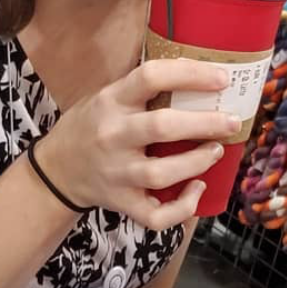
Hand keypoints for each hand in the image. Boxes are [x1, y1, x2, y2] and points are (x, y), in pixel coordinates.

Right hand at [38, 58, 236, 230]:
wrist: (55, 171)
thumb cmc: (90, 126)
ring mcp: (117, 173)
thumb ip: (140, 88)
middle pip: (162, 126)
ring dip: (197, 163)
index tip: (222, 78)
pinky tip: (196, 189)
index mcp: (111, 101)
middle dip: (205, 123)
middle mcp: (112, 136)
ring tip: (216, 151)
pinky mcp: (122, 202)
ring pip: (162, 173)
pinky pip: (155, 214)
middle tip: (231, 121)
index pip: (150, 77)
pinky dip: (182, 207)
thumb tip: (197, 73)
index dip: (190, 75)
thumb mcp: (105, 96)